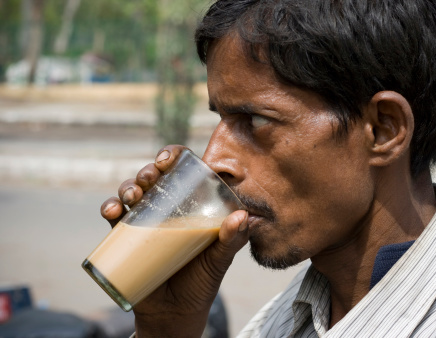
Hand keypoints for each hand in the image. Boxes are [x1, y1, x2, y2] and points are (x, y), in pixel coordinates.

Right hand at [100, 145, 248, 336]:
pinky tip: (112, 210)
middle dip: (148, 170)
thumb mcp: (219, 260)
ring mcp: (144, 223)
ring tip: (132, 196)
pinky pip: (114, 218)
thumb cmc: (201, 282)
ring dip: (127, 186)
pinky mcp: (126, 239)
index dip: (173, 156)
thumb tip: (242, 216)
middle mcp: (165, 209)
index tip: (169, 157)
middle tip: (150, 175)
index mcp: (189, 206)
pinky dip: (109, 208)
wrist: (175, 314)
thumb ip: (233, 241)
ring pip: (131, 193)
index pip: (181, 173)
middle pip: (153, 178)